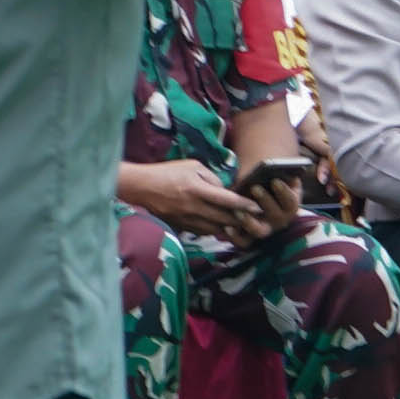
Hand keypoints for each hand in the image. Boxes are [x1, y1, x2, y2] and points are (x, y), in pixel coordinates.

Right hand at [120, 159, 270, 242]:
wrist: (141, 188)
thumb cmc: (168, 172)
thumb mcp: (192, 166)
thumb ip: (212, 177)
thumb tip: (225, 190)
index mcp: (197, 189)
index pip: (226, 200)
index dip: (244, 205)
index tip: (258, 207)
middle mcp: (194, 207)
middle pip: (224, 218)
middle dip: (242, 220)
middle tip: (257, 221)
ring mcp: (187, 220)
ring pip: (215, 229)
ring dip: (231, 229)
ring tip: (244, 228)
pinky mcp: (181, 227)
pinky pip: (203, 232)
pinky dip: (216, 231)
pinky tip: (224, 230)